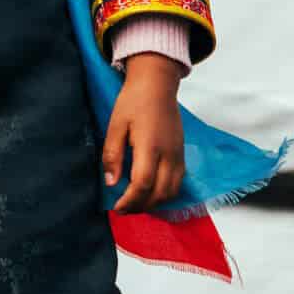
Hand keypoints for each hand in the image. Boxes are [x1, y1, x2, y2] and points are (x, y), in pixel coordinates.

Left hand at [103, 53, 184, 212]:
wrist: (157, 84)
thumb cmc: (134, 101)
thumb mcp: (115, 125)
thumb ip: (112, 155)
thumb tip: (111, 183)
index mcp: (150, 145)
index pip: (143, 184)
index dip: (130, 201)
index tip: (116, 207)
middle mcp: (169, 153)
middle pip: (160, 193)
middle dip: (141, 207)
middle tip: (124, 209)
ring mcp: (179, 155)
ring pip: (172, 192)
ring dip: (155, 204)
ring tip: (136, 204)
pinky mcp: (182, 154)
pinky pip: (178, 183)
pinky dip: (165, 194)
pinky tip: (150, 193)